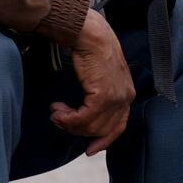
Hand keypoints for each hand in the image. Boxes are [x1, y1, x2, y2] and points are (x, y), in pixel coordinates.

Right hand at [49, 10, 134, 154]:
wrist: (89, 32)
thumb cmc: (91, 47)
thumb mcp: (100, 74)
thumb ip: (99, 92)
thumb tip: (85, 111)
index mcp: (126, 93)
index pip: (119, 126)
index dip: (103, 140)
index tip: (89, 150)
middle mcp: (125, 97)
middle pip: (102, 129)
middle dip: (77, 129)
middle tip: (59, 118)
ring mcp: (116, 97)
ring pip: (91, 126)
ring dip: (69, 123)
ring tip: (55, 112)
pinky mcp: (103, 95)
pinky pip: (84, 118)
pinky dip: (68, 118)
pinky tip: (57, 110)